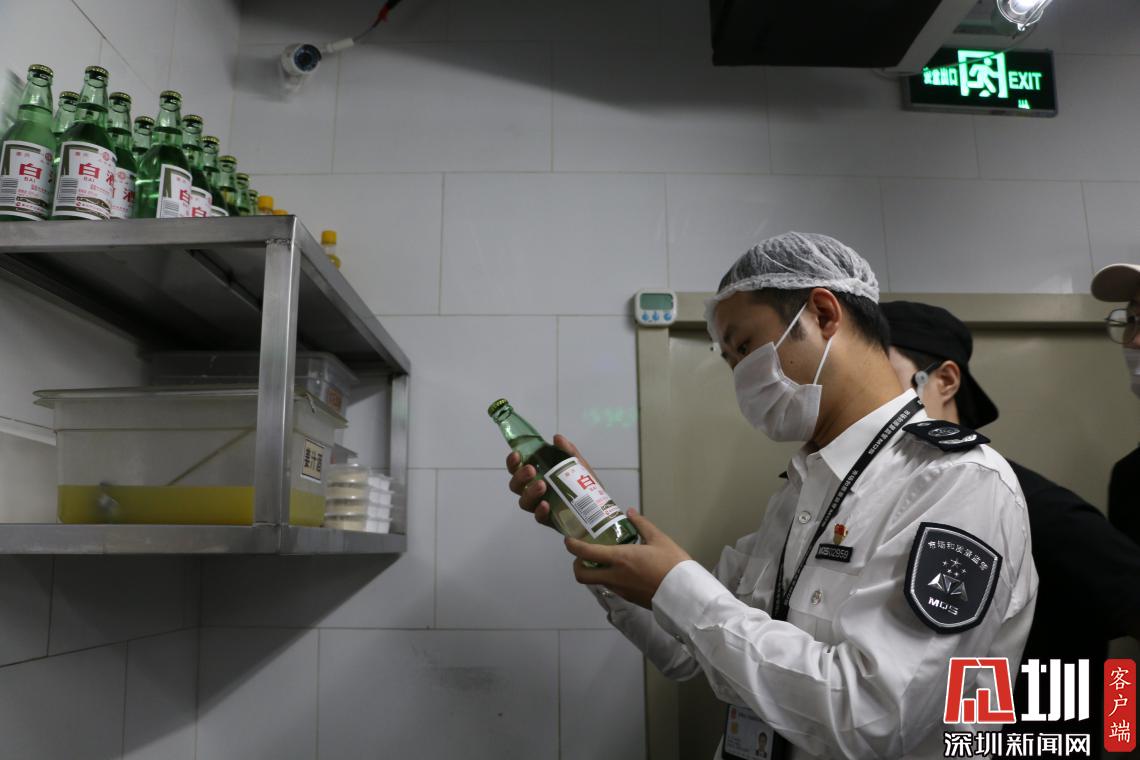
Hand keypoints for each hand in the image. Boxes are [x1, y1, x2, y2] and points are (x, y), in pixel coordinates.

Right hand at [505, 434, 593, 528]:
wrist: (599, 507)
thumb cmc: (583, 484)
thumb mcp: (578, 465)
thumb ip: (569, 452)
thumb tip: (557, 438)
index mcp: (537, 474)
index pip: (517, 468)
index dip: (513, 462)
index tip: (517, 455)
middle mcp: (534, 490)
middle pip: (516, 485)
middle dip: (519, 476)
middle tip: (530, 469)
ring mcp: (540, 505)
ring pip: (524, 502)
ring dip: (530, 492)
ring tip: (542, 485)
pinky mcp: (549, 520)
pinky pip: (539, 517)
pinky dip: (540, 511)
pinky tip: (546, 505)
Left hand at [565, 509, 691, 609]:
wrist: (686, 595)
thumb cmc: (673, 564)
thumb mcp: (659, 539)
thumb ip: (642, 525)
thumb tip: (630, 512)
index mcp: (620, 558)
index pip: (586, 552)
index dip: (572, 546)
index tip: (569, 540)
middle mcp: (615, 576)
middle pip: (582, 576)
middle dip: (577, 565)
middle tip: (584, 554)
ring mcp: (621, 590)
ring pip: (597, 582)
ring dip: (595, 571)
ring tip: (606, 558)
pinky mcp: (629, 598)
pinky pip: (612, 587)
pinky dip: (609, 577)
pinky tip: (622, 569)